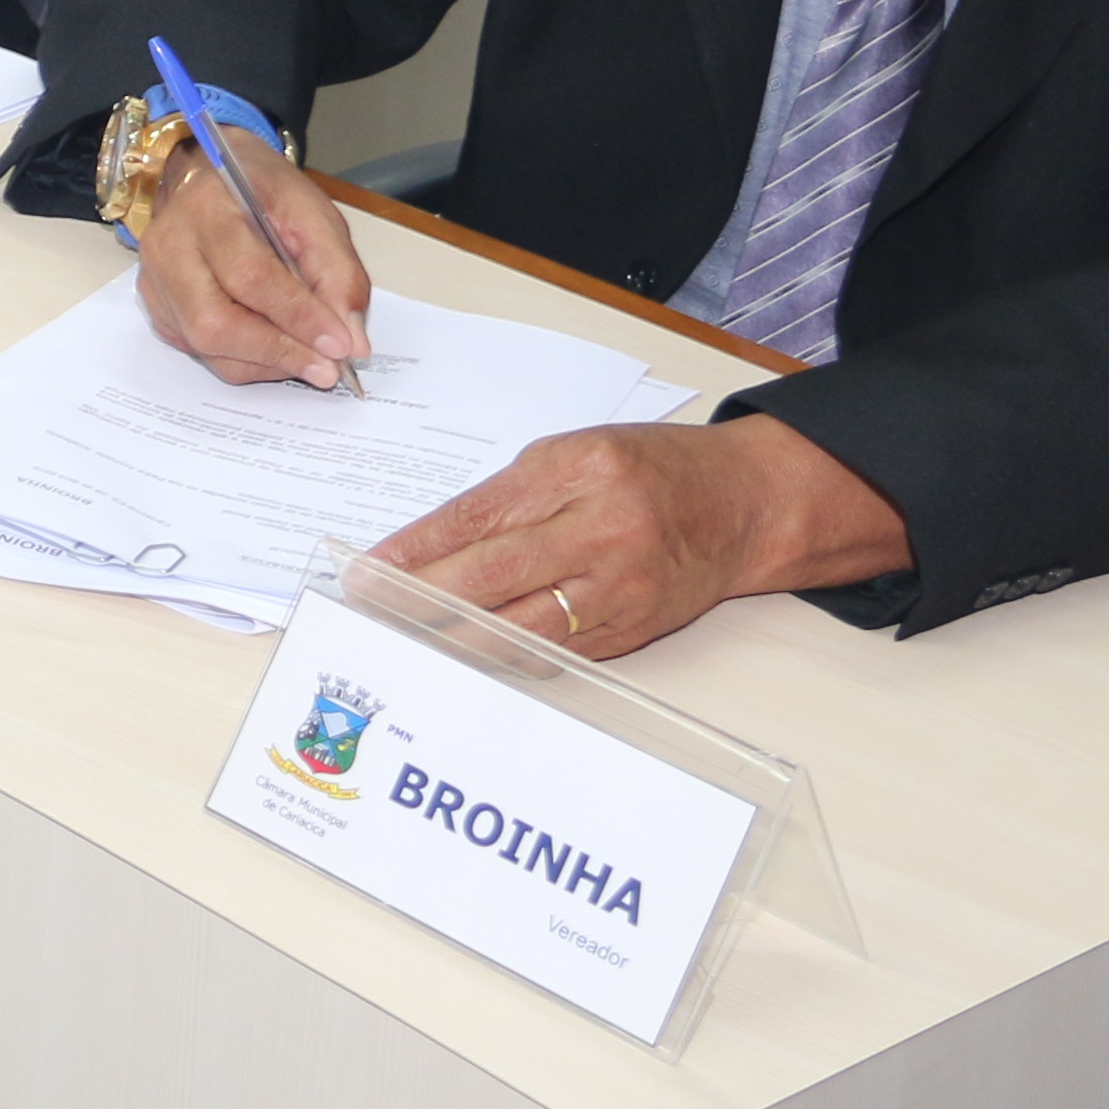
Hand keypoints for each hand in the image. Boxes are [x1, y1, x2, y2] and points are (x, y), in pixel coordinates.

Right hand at [131, 135, 373, 387]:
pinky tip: (276, 346)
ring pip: (206, 346)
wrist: (211, 178)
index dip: (298, 316)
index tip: (341, 346)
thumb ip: (338, 274)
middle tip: (328, 368)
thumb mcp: (314, 214)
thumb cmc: (264, 194)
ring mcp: (155, 282)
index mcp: (206, 206)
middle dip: (279, 352)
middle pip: (214, 322)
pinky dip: (247, 361)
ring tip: (308, 357)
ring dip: (266, 363)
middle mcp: (168, 247)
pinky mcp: (157, 309)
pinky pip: (201, 353)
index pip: (250, 275)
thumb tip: (350, 342)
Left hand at [372, 410, 912, 660]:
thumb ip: (510, 494)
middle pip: (491, 576)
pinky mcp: (631, 631)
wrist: (742, 506)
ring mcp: (620, 588)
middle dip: (418, 597)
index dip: (415, 548)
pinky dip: (502, 655)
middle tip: (368, 608)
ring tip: (401, 638)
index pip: (477, 516)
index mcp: (580, 470)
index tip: (367, 567)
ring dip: (451, 637)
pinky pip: (553, 653)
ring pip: (519, 627)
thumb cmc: (651, 469)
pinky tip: (462, 653)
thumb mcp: (577, 452)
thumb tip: (432, 544)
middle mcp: (601, 530)